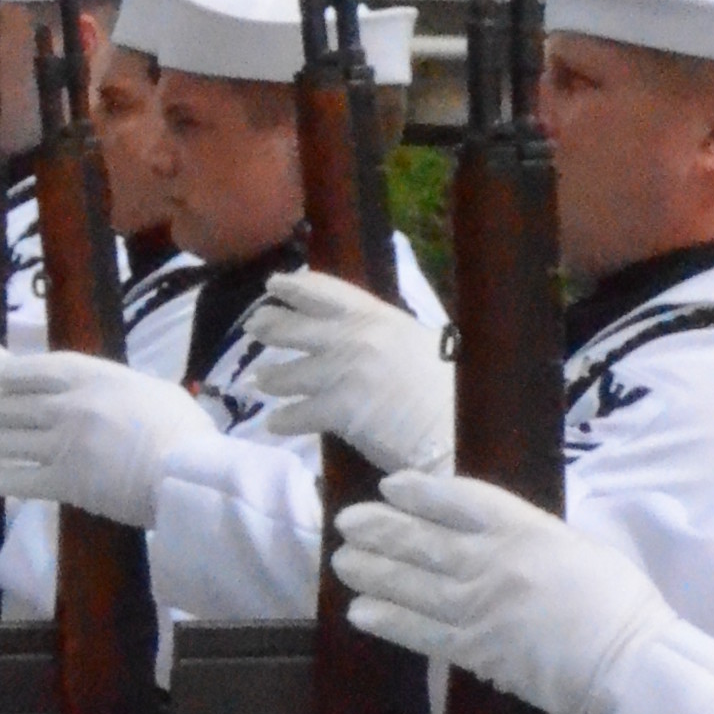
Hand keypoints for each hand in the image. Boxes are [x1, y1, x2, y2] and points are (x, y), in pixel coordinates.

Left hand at [0, 350, 201, 524]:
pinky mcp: (65, 481)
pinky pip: (24, 480)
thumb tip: (120, 393)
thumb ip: (125, 388)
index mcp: (93, 377)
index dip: (12, 373)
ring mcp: (63, 444)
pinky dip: (5, 482)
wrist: (185, 472)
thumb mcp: (153, 390)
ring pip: (12, 440)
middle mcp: (69, 406)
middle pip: (16, 403)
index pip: (39, 369)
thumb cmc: (184, 430)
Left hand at [242, 268, 455, 473]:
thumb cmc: (454, 392)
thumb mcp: (424, 347)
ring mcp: (344, 373)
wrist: (459, 429)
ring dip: (271, 378)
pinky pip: (298, 414)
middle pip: (298, 327)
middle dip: (271, 326)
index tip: (275, 284)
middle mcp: (356, 338)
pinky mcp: (340, 411)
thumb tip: (375, 341)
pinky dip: (284, 420)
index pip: (327, 293)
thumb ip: (391, 338)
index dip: (296, 286)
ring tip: (259, 382)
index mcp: (380, 318)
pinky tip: (275, 423)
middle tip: (254, 327)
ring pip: (290, 373)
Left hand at [339, 469, 665, 713]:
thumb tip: (500, 539)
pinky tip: (360, 612)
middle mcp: (493, 560)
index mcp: (526, 528)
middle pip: (424, 539)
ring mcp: (480, 606)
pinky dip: (388, 620)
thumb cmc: (620, 605)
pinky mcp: (475, 649)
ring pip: (412, 583)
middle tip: (347, 522)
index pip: (460, 500)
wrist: (626, 664)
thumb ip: (534, 540)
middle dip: (381, 528)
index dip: (420, 491)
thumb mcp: (579, 548)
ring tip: (342, 561)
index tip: (391, 485)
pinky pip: (420, 631)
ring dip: (373, 571)